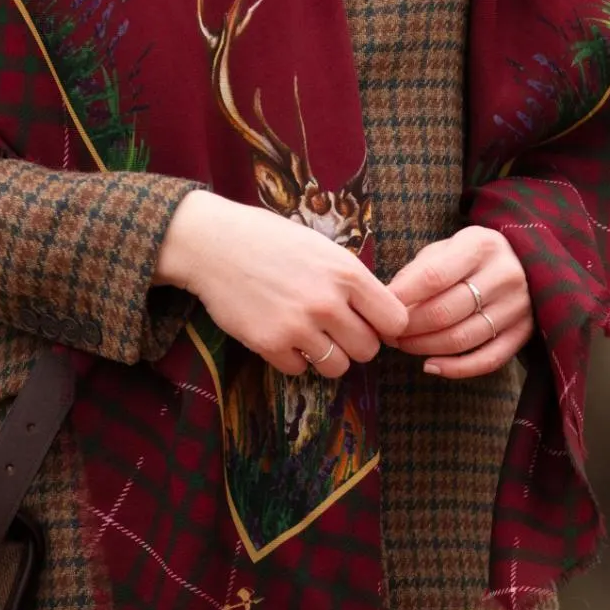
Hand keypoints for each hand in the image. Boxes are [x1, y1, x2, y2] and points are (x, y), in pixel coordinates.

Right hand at [154, 189, 408, 377]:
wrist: (214, 244)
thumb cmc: (270, 240)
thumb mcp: (322, 248)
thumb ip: (351, 280)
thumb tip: (381, 314)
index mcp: (347, 273)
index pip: (395, 320)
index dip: (386, 326)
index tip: (372, 323)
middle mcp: (328, 302)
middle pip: (369, 349)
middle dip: (355, 343)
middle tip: (336, 330)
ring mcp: (298, 326)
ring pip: (338, 367)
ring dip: (328, 356)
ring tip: (311, 335)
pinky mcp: (270, 344)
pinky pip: (299, 370)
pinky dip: (293, 358)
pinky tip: (282, 334)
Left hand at [387, 225, 532, 377]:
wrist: (522, 261)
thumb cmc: (471, 256)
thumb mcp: (446, 248)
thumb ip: (418, 271)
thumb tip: (386, 301)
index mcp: (481, 245)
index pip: (434, 276)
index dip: (402, 297)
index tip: (380, 308)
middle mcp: (504, 275)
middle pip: (445, 312)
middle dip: (408, 327)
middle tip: (387, 332)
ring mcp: (517, 306)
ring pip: (462, 339)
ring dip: (424, 347)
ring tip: (402, 345)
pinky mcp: (523, 333)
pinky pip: (487, 360)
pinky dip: (455, 368)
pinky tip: (429, 365)